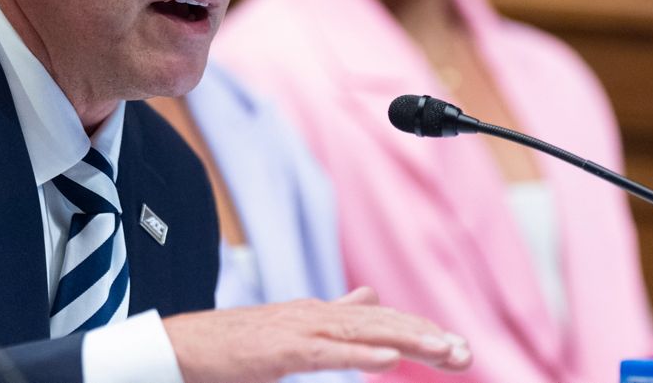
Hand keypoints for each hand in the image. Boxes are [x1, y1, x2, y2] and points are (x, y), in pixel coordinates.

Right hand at [163, 287, 470, 382]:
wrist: (187, 345)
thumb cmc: (237, 343)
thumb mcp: (295, 327)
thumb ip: (335, 313)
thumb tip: (368, 295)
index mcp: (323, 313)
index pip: (384, 320)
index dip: (421, 331)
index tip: (457, 349)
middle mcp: (318, 314)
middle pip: (384, 323)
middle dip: (427, 337)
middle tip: (465, 354)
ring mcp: (301, 329)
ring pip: (365, 332)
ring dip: (408, 341)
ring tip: (443, 351)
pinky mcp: (283, 349)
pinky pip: (329, 352)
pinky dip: (361, 352)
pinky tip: (390, 358)